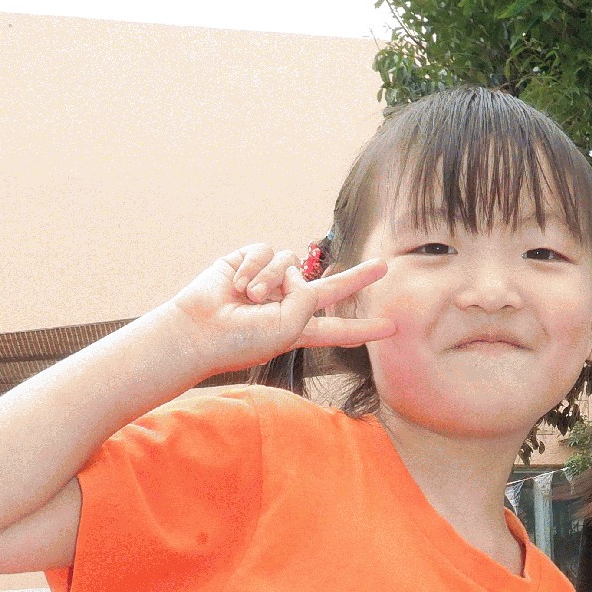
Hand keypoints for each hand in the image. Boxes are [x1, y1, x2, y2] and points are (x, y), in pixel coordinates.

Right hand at [166, 244, 395, 373]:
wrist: (200, 329)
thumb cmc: (243, 339)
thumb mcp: (289, 329)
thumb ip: (308, 300)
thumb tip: (300, 273)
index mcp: (298, 329)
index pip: (337, 328)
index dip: (363, 328)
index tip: (391, 327)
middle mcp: (287, 303)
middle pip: (331, 288)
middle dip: (357, 278)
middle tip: (384, 266)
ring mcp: (268, 282)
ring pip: (291, 263)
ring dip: (272, 279)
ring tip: (250, 298)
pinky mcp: (248, 262)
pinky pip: (266, 251)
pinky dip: (254, 267)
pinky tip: (238, 284)